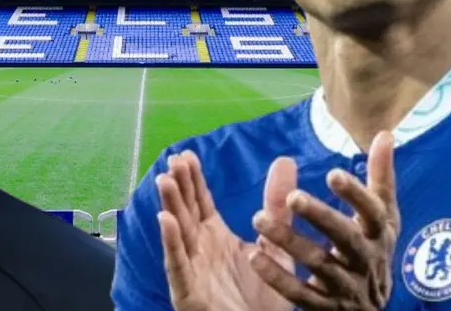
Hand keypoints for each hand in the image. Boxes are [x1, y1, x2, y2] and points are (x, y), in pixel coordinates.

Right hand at [156, 150, 299, 310]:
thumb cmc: (262, 298)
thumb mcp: (274, 245)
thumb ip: (276, 205)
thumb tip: (285, 161)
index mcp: (214, 236)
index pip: (199, 201)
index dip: (192, 179)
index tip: (185, 154)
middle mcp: (199, 248)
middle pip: (185, 211)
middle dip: (178, 186)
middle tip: (173, 160)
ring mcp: (191, 269)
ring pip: (177, 232)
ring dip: (170, 206)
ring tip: (165, 180)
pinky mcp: (188, 291)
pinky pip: (178, 264)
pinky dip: (170, 242)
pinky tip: (165, 220)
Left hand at [249, 131, 399, 310]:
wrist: (369, 309)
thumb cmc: (372, 249)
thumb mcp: (381, 216)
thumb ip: (380, 177)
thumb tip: (385, 133)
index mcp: (379, 234)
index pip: (373, 213)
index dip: (356, 195)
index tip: (332, 174)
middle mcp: (366, 260)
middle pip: (346, 239)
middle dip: (321, 217)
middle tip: (293, 197)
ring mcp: (346, 287)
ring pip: (318, 264)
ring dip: (289, 241)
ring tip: (258, 219)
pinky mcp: (325, 307)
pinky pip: (301, 294)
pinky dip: (278, 277)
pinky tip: (255, 256)